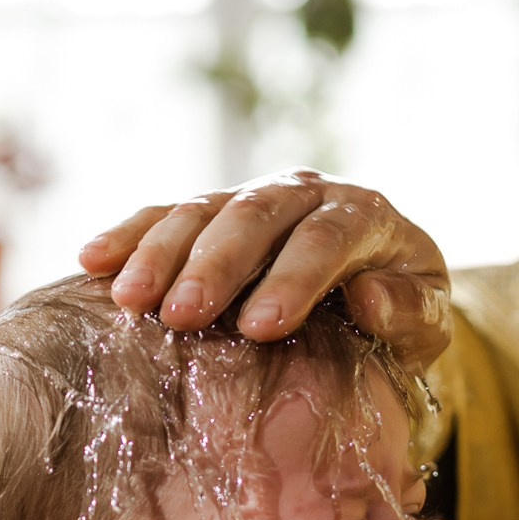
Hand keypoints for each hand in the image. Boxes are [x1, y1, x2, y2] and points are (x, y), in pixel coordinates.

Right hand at [78, 172, 451, 370]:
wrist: (378, 291)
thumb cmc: (400, 315)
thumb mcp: (426, 325)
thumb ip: (410, 312)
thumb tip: (369, 296)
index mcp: (365, 215)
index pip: (327, 238)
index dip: (293, 278)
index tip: (260, 327)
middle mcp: (306, 193)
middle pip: (256, 216)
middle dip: (215, 264)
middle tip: (181, 315)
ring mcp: (253, 196)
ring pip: (202, 208)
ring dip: (161, 251)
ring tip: (130, 299)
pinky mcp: (211, 211)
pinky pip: (164, 213)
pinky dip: (128, 234)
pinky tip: (91, 261)